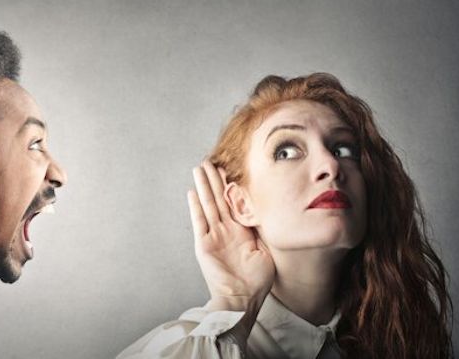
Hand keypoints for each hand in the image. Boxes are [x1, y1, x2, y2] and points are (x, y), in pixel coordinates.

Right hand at [188, 160, 274, 310]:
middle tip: (210, 160)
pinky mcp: (204, 244)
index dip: (230, 185)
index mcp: (239, 232)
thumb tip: (267, 213)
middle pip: (218, 199)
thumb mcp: (265, 250)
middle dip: (214, 179)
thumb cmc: (257, 281)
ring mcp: (213, 236)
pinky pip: (199, 221)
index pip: (233, 203)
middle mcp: (225, 231)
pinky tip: (192, 192)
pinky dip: (195, 206)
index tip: (229, 168)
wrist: (243, 299)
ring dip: (203, 186)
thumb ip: (261, 231)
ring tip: (199, 168)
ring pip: (208, 204)